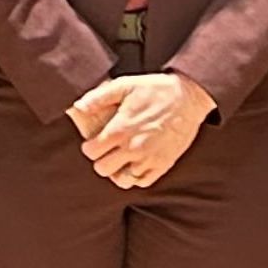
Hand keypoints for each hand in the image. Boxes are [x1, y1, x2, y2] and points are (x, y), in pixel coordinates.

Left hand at [71, 73, 214, 188]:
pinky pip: (143, 181)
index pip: (91, 152)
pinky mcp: (163, 164)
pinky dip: (136, 176)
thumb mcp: (125, 85)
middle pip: (103, 169)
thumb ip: (99, 97)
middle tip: (107, 150)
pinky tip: (135, 164)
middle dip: (101, 160)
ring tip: (121, 159)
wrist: (189, 97)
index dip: (89, 147)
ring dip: (118, 171)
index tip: (94, 142)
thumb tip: (78, 107)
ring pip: (122, 180)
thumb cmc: (156, 90)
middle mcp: (133, 148)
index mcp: (121, 129)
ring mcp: (149, 159)